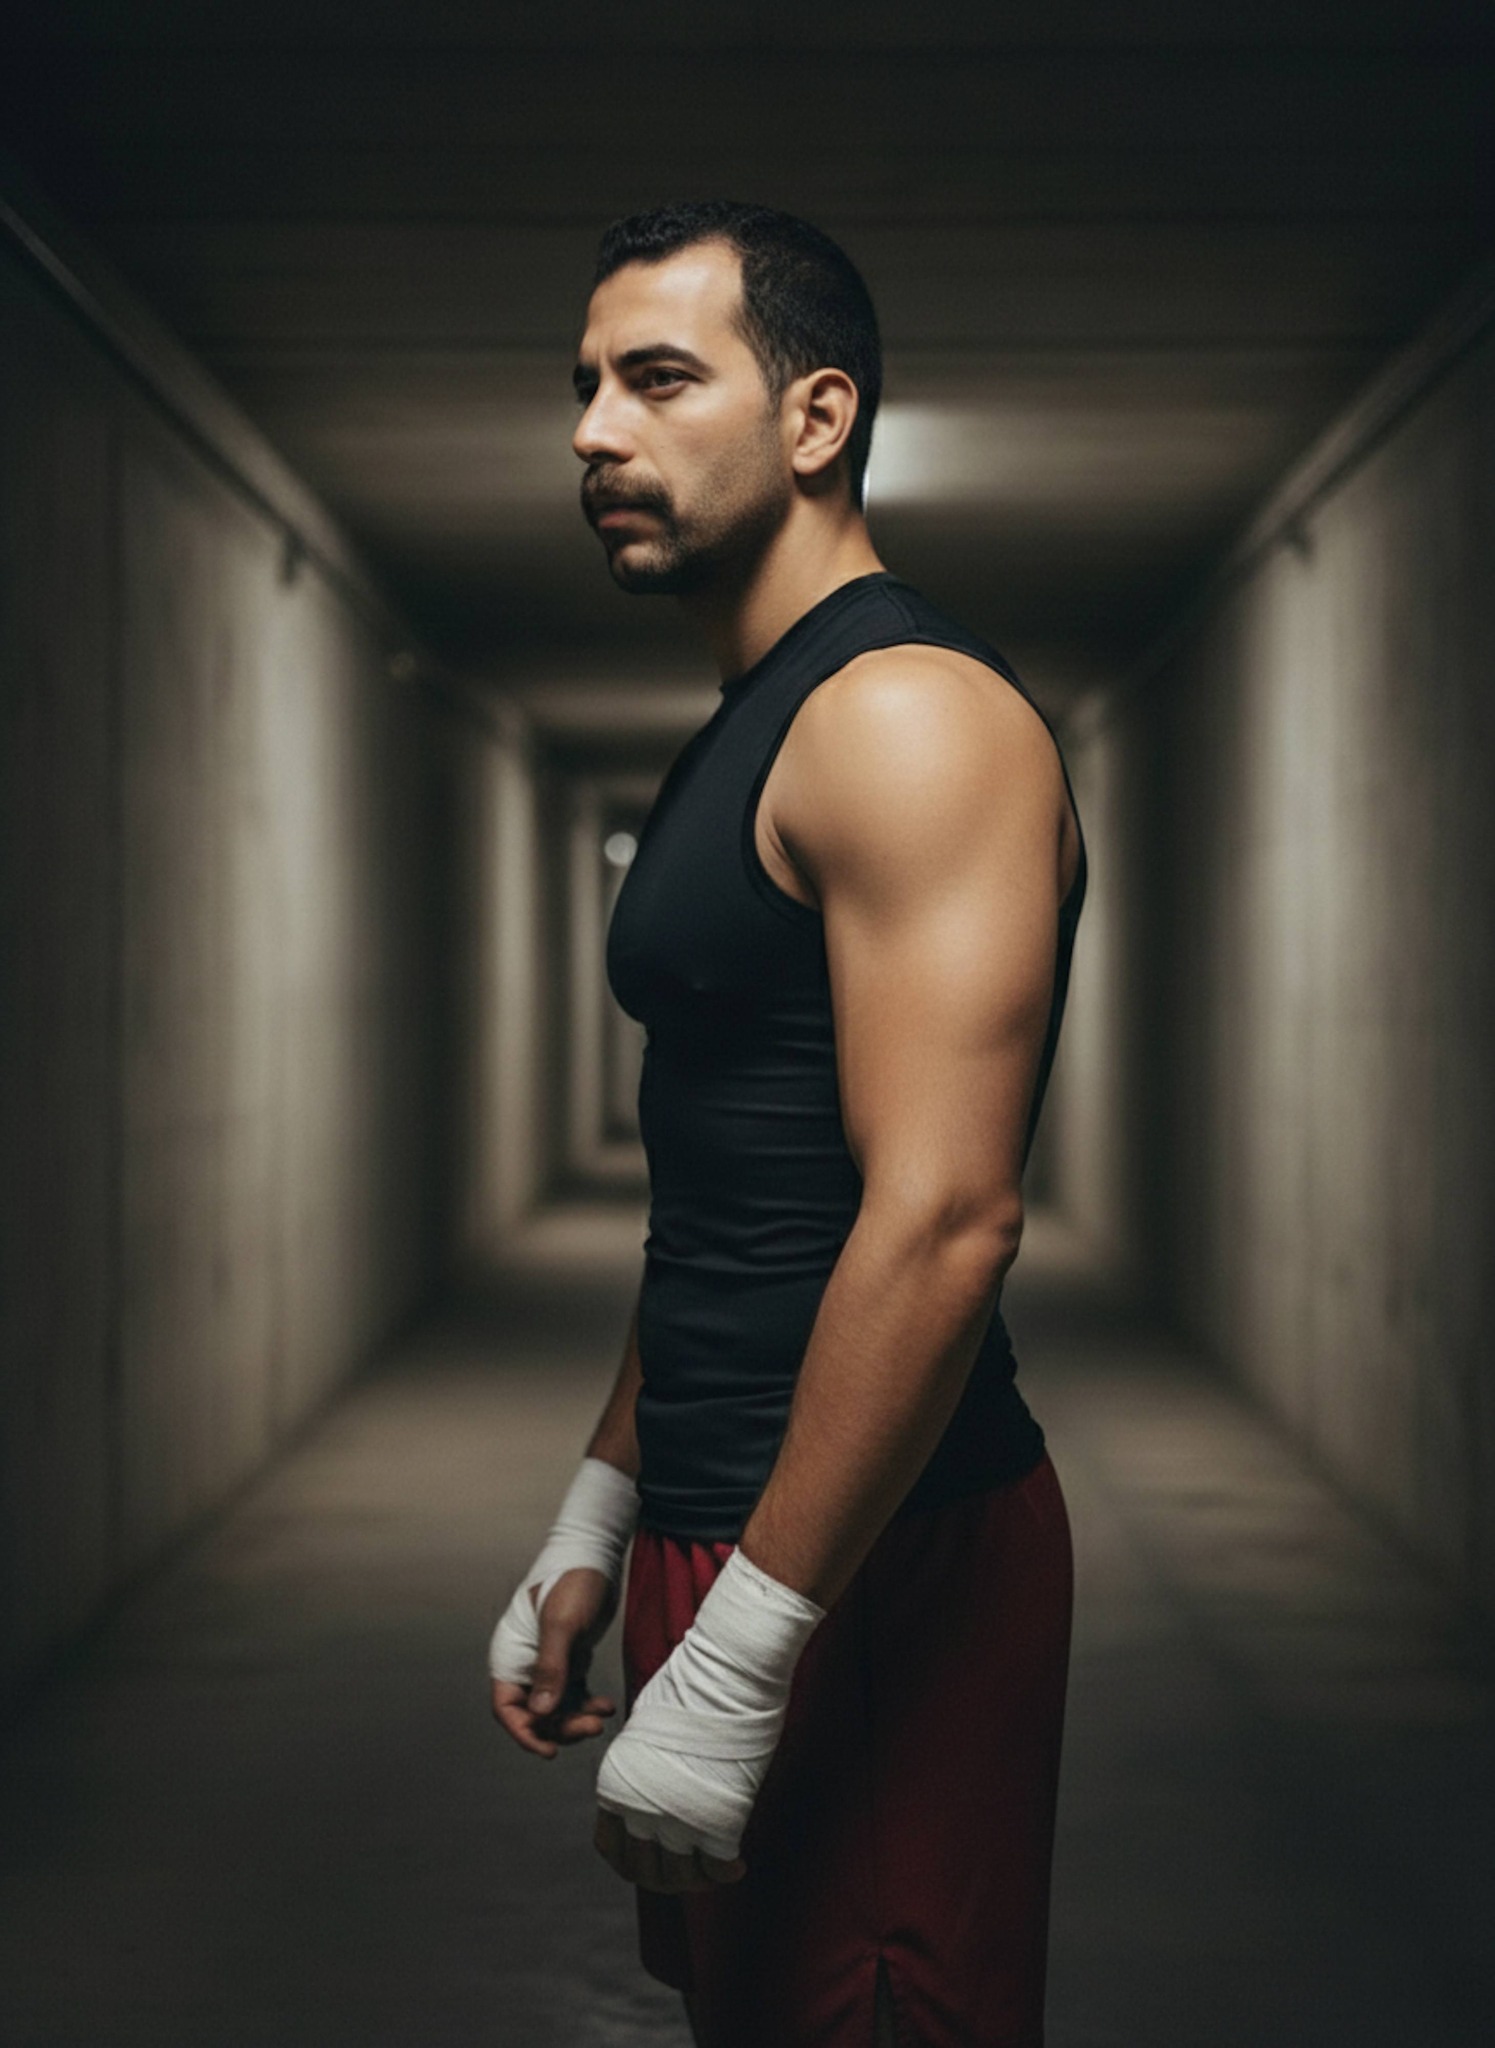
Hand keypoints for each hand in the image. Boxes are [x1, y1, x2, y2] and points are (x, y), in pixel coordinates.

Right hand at [490, 1566, 618, 1759]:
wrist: (596, 1557)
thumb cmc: (572, 1582)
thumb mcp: (561, 1623)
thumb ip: (551, 1667)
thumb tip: (543, 1713)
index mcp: (510, 1654)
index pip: (507, 1706)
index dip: (524, 1732)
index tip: (548, 1750)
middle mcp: (524, 1662)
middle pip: (535, 1713)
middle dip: (561, 1727)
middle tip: (591, 1728)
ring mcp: (546, 1662)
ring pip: (556, 1707)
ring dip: (576, 1718)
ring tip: (601, 1716)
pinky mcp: (568, 1659)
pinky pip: (573, 1694)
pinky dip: (587, 1704)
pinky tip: (606, 1706)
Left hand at [590, 1547, 823, 1888]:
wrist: (725, 1676)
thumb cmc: (690, 1691)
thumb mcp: (645, 1734)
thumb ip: (641, 1771)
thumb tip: (653, 1789)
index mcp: (615, 1785)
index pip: (610, 1849)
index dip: (631, 1861)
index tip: (653, 1859)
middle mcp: (639, 1809)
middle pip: (643, 1871)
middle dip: (664, 1876)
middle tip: (688, 1869)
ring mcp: (676, 1820)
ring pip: (679, 1877)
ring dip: (696, 1878)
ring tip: (715, 1866)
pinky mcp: (715, 1823)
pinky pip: (716, 1868)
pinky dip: (725, 1873)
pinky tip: (736, 1866)